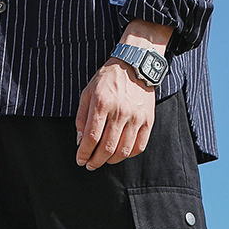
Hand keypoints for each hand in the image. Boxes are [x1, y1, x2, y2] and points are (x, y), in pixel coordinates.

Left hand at [75, 19, 172, 170]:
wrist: (135, 64)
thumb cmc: (108, 79)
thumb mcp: (88, 92)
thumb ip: (82, 118)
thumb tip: (80, 142)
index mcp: (103, 103)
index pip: (91, 137)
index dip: (84, 153)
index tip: (80, 160)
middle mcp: (120, 111)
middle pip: (107, 148)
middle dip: (96, 161)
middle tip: (90, 165)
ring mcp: (136, 117)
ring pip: (123, 151)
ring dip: (110, 160)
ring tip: (104, 160)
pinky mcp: (148, 120)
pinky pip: (139, 147)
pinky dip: (128, 154)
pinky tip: (119, 153)